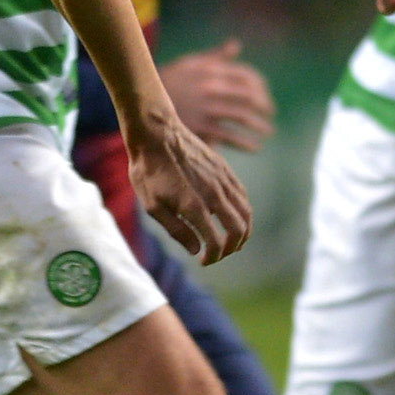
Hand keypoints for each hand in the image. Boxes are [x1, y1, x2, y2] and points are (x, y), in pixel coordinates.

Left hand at [127, 111, 252, 264]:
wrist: (156, 134)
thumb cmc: (148, 171)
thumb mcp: (152, 206)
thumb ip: (176, 230)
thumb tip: (195, 249)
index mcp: (194, 206)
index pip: (216, 243)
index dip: (213, 257)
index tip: (203, 261)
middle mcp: (214, 194)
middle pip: (238, 231)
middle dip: (232, 248)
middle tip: (220, 254)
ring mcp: (222, 180)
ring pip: (246, 213)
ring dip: (242, 232)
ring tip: (231, 240)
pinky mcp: (225, 170)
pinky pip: (242, 196)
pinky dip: (243, 212)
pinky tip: (232, 217)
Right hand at [158, 42, 274, 151]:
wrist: (142, 102)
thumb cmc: (167, 81)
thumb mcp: (189, 63)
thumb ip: (215, 56)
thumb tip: (236, 45)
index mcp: (212, 69)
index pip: (247, 76)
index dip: (261, 87)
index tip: (265, 96)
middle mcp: (212, 87)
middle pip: (250, 96)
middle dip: (265, 106)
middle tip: (269, 114)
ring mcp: (207, 108)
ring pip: (244, 117)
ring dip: (260, 126)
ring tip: (267, 132)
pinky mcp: (201, 127)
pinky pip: (231, 136)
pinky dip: (246, 143)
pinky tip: (255, 147)